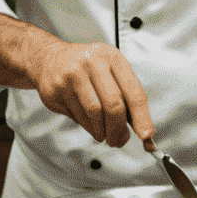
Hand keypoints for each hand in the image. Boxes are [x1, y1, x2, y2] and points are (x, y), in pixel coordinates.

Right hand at [29, 39, 153, 147]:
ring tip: (102, 133)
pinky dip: (86, 126)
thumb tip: (143, 132)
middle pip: (114, 105)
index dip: (142, 118)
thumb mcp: (110, 72)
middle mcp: (93, 62)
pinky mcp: (56, 88)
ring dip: (101, 131)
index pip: (134, 92)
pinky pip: (77, 116)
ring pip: (94, 113)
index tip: (147, 136)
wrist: (49, 58)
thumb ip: (127, 99)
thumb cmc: (86, 68)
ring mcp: (72, 74)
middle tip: (118, 140)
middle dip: (118, 129)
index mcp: (112, 57)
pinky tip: (87, 121)